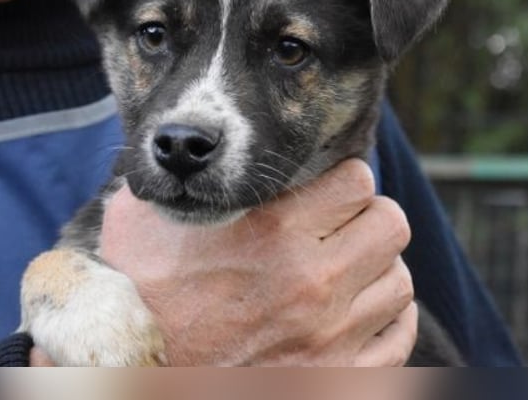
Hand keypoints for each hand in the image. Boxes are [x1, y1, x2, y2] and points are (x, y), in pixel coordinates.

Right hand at [100, 158, 416, 365]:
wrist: (128, 374)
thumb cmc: (131, 302)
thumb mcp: (138, 225)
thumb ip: (177, 180)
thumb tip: (190, 151)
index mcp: (271, 234)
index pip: (357, 181)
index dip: (344, 181)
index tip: (329, 193)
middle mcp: (311, 283)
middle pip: (391, 226)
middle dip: (370, 219)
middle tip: (346, 228)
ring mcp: (330, 338)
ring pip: (399, 283)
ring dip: (377, 271)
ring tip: (349, 273)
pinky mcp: (339, 380)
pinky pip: (398, 340)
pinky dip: (386, 322)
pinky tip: (358, 315)